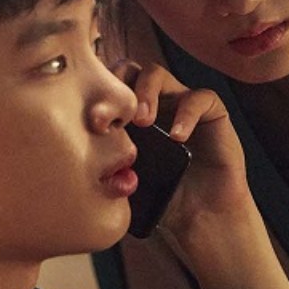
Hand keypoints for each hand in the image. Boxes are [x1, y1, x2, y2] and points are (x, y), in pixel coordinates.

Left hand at [110, 60, 250, 231]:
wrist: (201, 218)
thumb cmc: (161, 199)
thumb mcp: (125, 180)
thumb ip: (105, 162)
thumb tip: (77, 153)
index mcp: (127, 114)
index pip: (107, 85)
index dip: (98, 92)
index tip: (93, 120)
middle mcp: (152, 101)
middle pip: (128, 69)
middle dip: (117, 84)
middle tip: (112, 115)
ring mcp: (179, 103)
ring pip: (157, 74)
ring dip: (145, 92)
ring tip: (141, 121)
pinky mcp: (211, 112)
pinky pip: (199, 97)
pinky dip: (186, 113)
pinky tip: (177, 137)